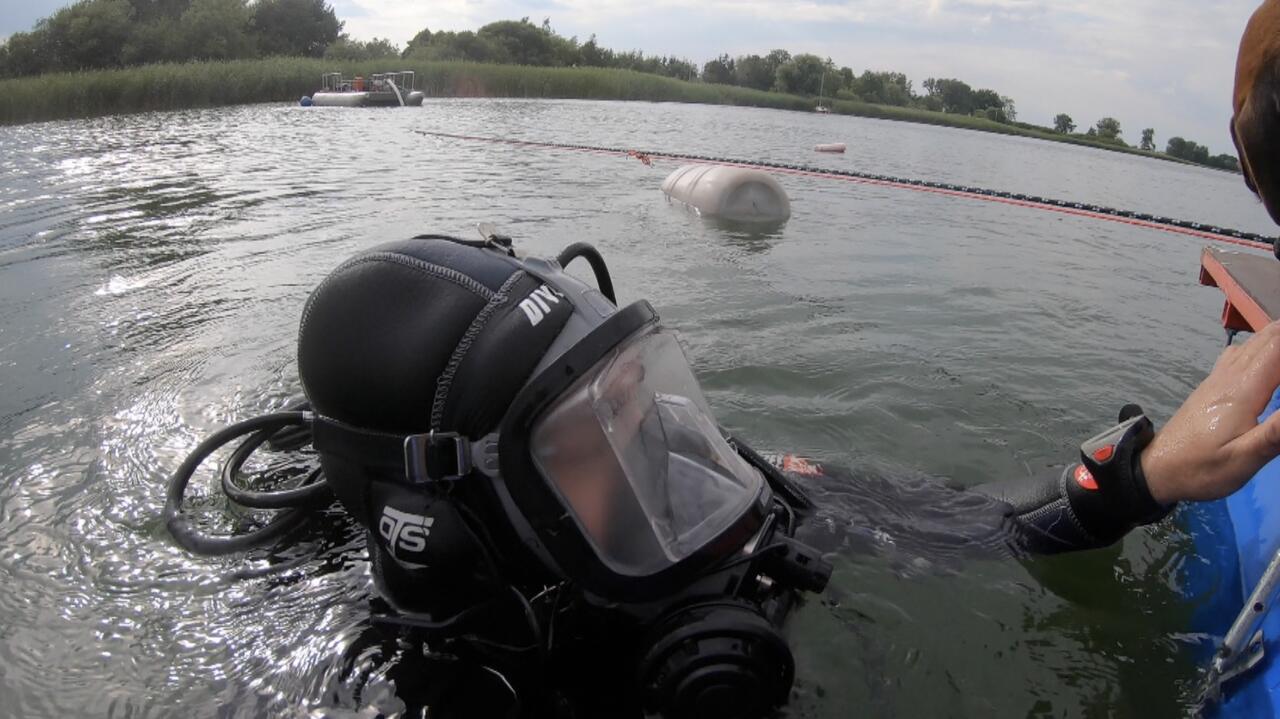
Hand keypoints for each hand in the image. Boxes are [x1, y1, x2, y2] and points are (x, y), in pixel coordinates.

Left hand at [1141, 320, 1279, 502]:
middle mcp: (1230, 374)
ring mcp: (1218, 377)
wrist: (1158, 469)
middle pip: (1270, 336)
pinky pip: (1242, 352)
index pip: (1279, 345)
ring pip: (1255, 341)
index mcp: (1243, 388)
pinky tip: (1274, 363)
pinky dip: (1266, 348)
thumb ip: (1279, 433)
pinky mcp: (1213, 385)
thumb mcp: (1244, 458)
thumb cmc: (1202, 468)